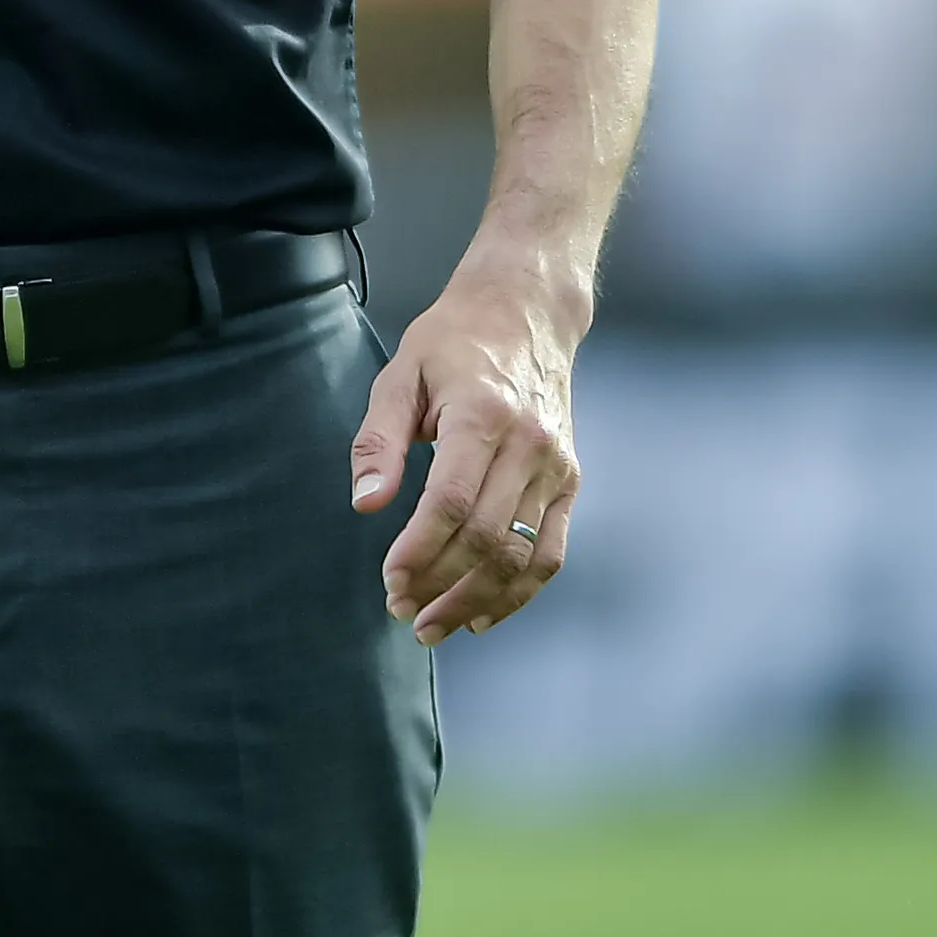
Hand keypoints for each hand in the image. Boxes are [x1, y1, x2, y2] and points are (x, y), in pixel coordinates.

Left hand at [349, 263, 583, 644]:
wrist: (527, 311)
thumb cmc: (453, 341)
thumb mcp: (400, 374)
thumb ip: (380, 441)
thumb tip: (366, 504)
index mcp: (482, 415)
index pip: (451, 502)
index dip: (420, 549)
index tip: (390, 579)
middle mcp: (527, 445)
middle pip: (486, 537)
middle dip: (441, 584)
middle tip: (401, 611)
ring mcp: (555, 466)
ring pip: (521, 554)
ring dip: (477, 600)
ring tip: (434, 625)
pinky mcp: (570, 481)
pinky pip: (550, 551)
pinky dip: (520, 592)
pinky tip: (483, 615)